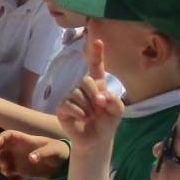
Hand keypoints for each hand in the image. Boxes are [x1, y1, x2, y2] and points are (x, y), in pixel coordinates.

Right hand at [0, 128, 68, 179]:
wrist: (61, 164)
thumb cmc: (58, 151)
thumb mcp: (53, 150)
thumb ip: (42, 153)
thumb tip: (31, 159)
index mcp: (24, 139)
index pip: (8, 135)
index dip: (1, 138)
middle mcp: (17, 148)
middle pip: (0, 145)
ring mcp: (17, 158)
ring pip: (1, 158)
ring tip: (6, 167)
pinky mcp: (18, 169)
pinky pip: (7, 169)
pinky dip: (5, 171)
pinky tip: (9, 173)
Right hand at [55, 39, 123, 153]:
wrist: (96, 139)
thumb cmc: (106, 123)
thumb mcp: (117, 112)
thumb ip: (115, 101)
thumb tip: (102, 96)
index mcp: (97, 85)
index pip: (96, 66)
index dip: (97, 53)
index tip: (98, 40)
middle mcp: (83, 88)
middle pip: (86, 80)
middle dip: (94, 94)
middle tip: (100, 107)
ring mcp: (71, 96)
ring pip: (77, 93)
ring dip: (88, 108)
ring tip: (91, 117)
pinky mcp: (62, 107)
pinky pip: (68, 104)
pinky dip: (79, 113)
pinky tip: (83, 119)